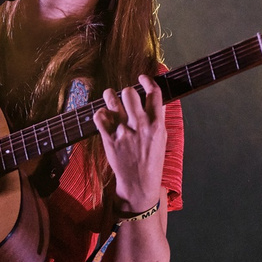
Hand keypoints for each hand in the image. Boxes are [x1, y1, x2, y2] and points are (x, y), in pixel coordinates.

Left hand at [93, 75, 166, 211]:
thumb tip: (154, 98)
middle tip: (124, 95)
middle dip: (126, 91)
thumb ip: (158, 118)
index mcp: (157, 125)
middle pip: (129, 93)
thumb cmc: (151, 160)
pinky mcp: (109, 139)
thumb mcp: (162, 138)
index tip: (143, 77)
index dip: (148, 81)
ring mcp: (123, 132)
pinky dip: (100, 113)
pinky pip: (99, 116)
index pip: (154, 94)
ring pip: (111, 100)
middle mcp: (140, 126)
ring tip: (110, 96)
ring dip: (109, 95)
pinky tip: (103, 116)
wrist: (139, 184)